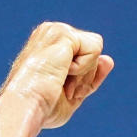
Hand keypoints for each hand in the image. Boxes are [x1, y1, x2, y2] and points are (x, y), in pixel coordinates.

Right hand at [0, 22, 114, 128]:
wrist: (27, 105)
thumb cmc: (43, 106)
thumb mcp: (74, 92)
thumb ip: (90, 76)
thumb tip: (109, 59)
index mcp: (52, 45)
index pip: (87, 58)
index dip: (82, 80)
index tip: (61, 91)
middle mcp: (53, 33)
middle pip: (94, 54)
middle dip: (85, 77)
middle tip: (61, 87)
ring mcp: (57, 30)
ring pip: (96, 52)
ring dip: (84, 74)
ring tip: (60, 81)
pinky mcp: (64, 33)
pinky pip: (94, 50)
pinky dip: (83, 69)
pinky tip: (63, 72)